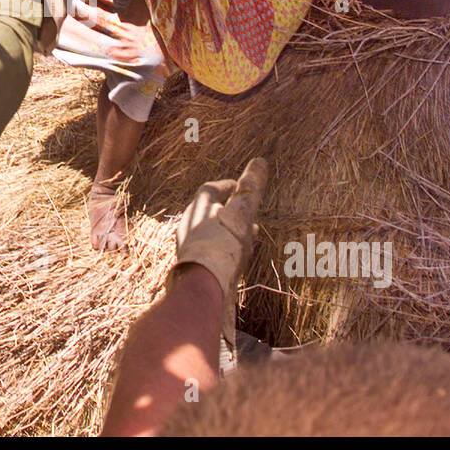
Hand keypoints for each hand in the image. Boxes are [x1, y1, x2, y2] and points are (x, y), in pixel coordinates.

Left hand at [173, 157, 269, 347]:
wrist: (203, 287)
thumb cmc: (223, 246)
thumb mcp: (241, 213)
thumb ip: (250, 189)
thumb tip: (259, 161)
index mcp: (198, 208)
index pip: (210, 189)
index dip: (226, 186)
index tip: (239, 187)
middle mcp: (189, 225)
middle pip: (208, 211)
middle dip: (228, 210)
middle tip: (245, 212)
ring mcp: (189, 247)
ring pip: (209, 233)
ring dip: (227, 232)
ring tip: (246, 237)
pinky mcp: (192, 267)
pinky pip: (210, 253)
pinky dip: (224, 251)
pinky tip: (236, 261)